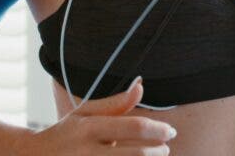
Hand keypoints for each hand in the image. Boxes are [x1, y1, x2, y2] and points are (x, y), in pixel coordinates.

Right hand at [22, 76, 174, 154]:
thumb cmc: (64, 135)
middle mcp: (85, 151)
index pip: (133, 126)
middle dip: (157, 152)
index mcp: (88, 128)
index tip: (171, 132)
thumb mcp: (84, 115)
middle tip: (165, 150)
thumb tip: (141, 84)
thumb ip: (115, 104)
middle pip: (136, 154)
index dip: (158, 130)